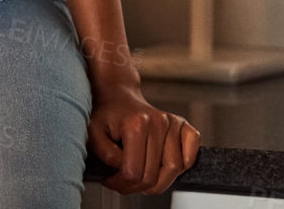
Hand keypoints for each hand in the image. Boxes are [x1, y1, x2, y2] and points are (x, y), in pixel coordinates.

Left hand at [88, 81, 200, 195]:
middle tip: (124, 185)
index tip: (111, 182)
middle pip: (155, 174)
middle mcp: (158, 122)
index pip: (134, 172)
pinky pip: (191, 155)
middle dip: (137, 187)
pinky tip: (164, 167)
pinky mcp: (183, 126)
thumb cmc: (105, 115)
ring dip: (159, 182)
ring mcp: (173, 123)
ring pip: (175, 169)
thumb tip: (124, 169)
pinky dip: (183, 167)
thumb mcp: (92, 132)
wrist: (117, 96)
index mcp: (136, 124)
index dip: (121, 183)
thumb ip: (105, 153)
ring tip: (142, 180)